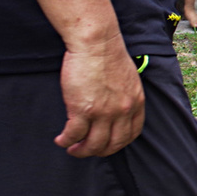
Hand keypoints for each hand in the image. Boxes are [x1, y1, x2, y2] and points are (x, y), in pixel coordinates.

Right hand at [54, 38, 144, 156]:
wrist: (96, 44)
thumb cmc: (108, 56)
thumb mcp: (128, 80)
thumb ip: (125, 97)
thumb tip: (116, 109)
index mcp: (135, 102)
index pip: (132, 133)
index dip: (118, 143)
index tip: (107, 144)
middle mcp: (123, 111)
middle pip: (113, 144)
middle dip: (99, 151)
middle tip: (87, 150)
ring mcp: (104, 112)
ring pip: (93, 144)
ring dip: (81, 151)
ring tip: (72, 148)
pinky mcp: (83, 110)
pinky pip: (74, 135)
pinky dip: (66, 140)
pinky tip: (61, 140)